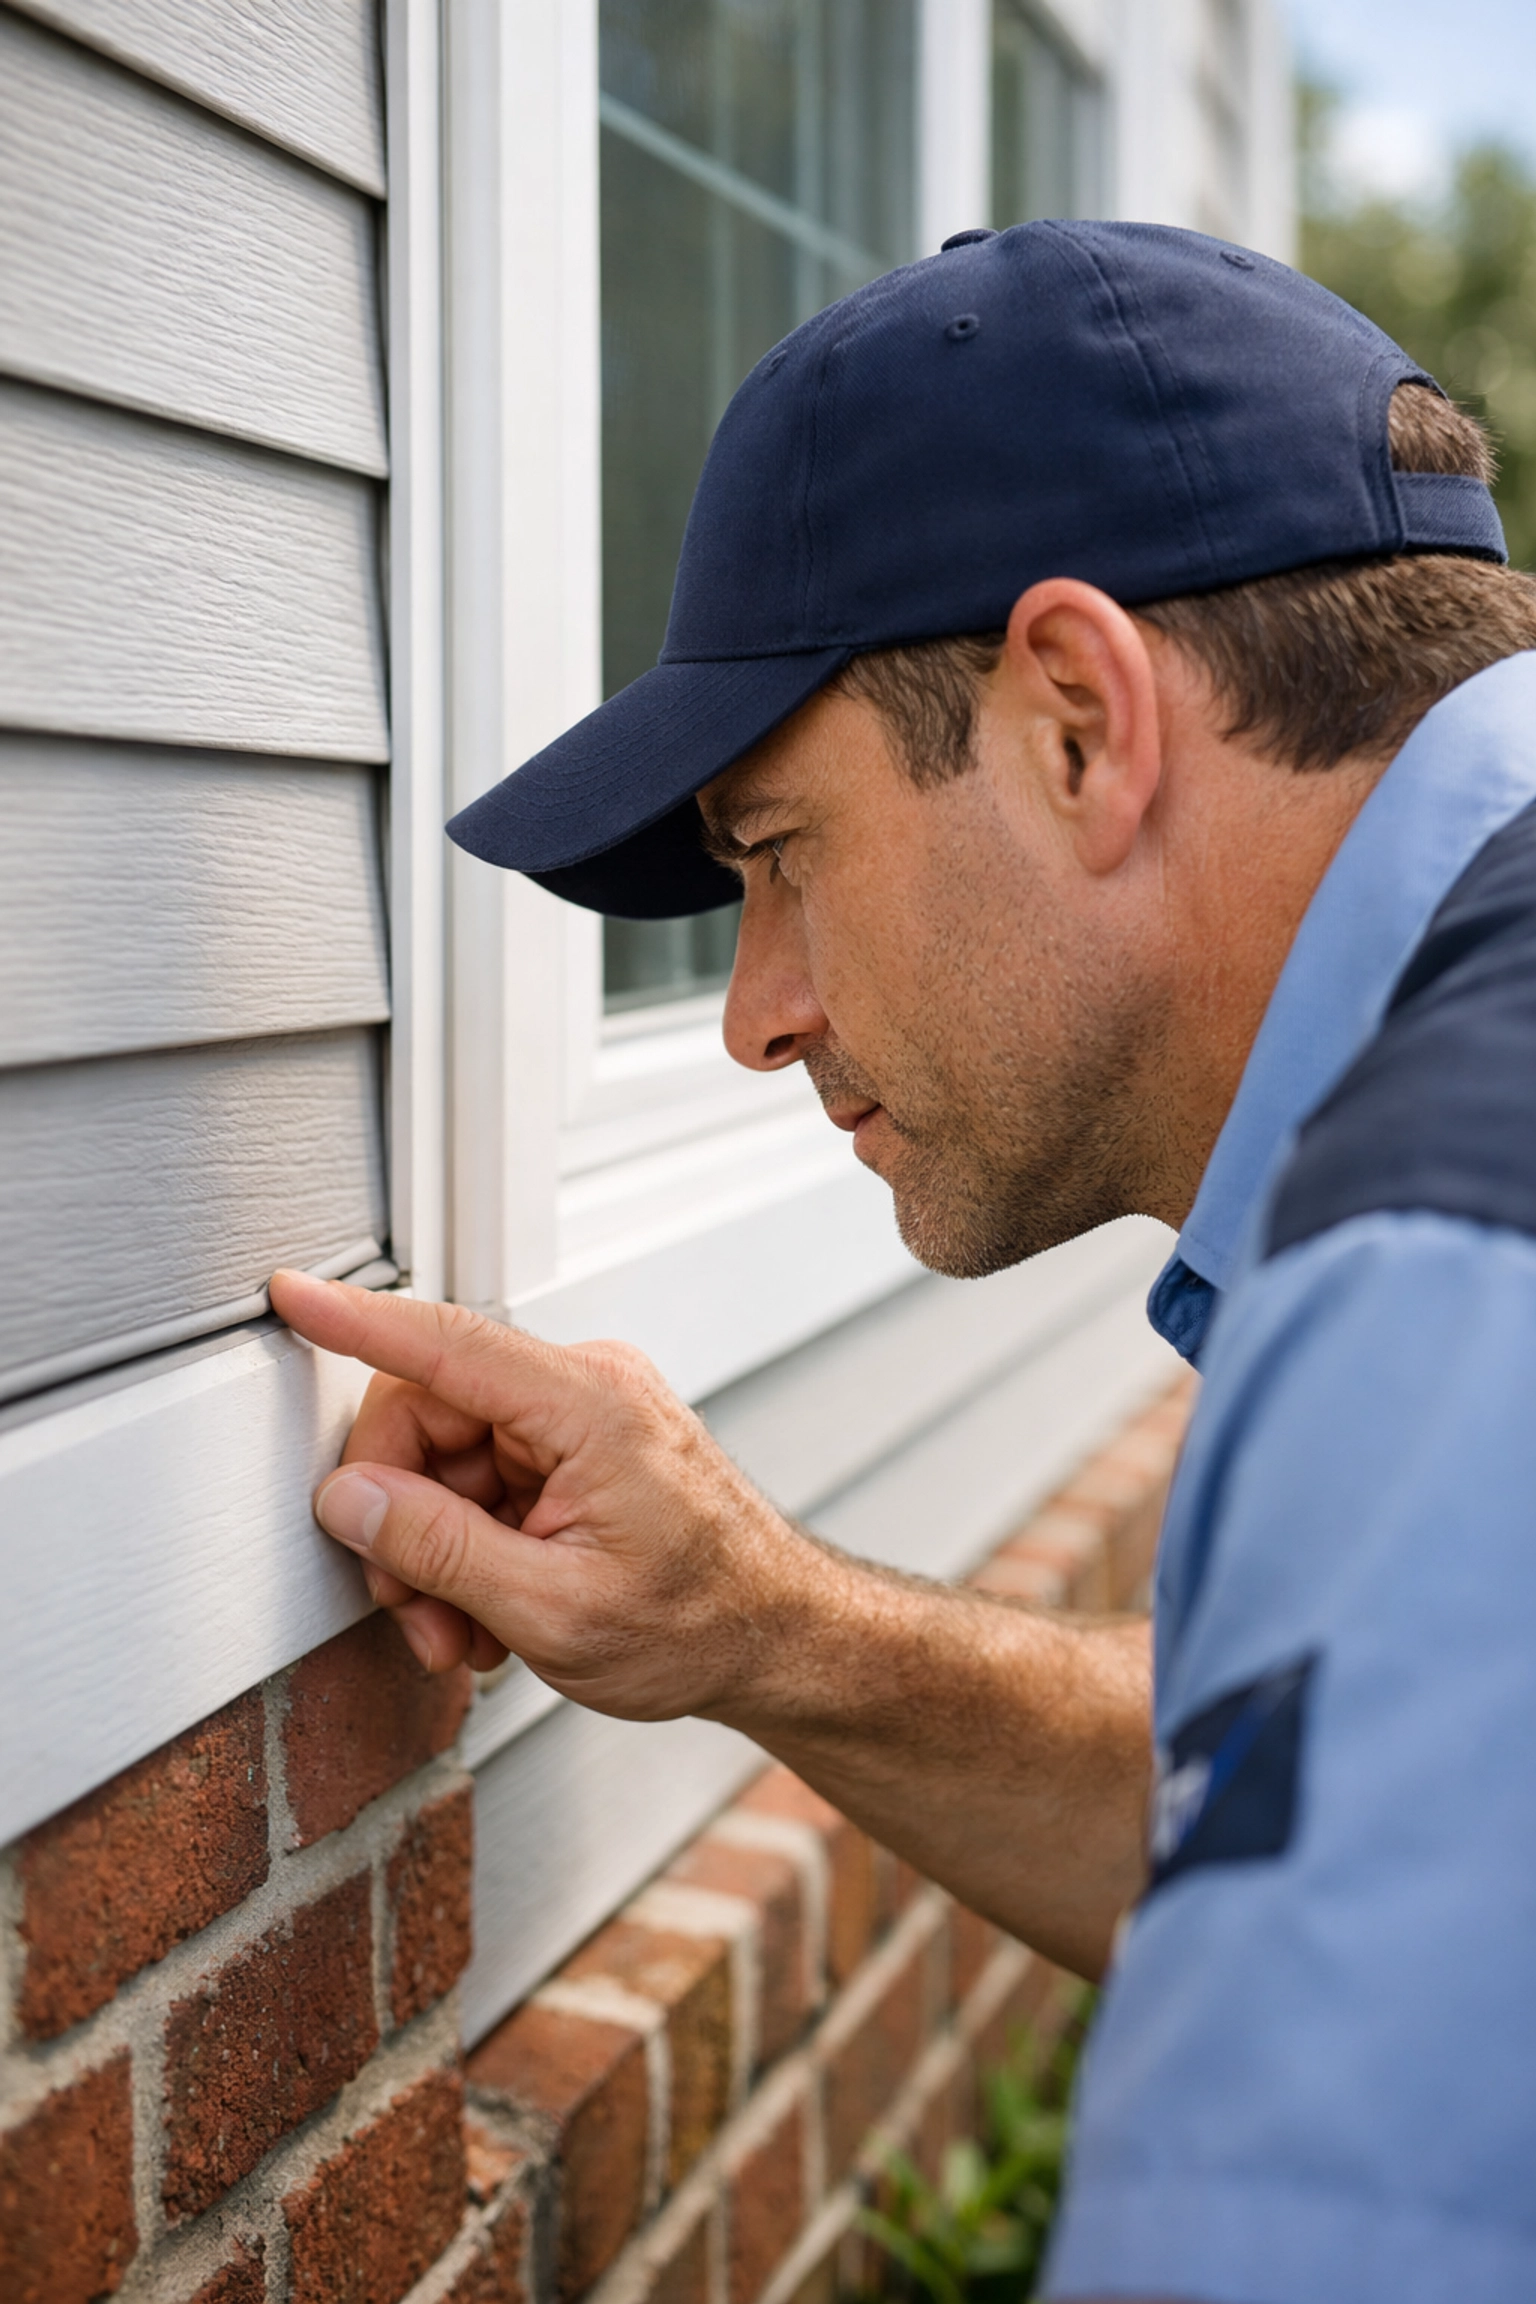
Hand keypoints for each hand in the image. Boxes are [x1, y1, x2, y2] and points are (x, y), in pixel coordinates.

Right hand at [268, 1270, 816, 1703]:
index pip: (445, 1344)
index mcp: (589, 1407)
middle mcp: (586, 1389)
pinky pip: (483, 1479)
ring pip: (446, 1460)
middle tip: (415, 1612)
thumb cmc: (702, 1626)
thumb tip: (351, 1500)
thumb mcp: (554, 1612)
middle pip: (428, 1417)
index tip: (290, 1295)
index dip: (355, 1320)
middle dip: (401, 1520)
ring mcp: (583, 1416)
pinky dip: (470, 1549)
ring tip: (464, 1633)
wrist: (779, 1641)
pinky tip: (491, 1613)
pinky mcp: (578, 1448)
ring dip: (435, 1553)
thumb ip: (441, 1549)